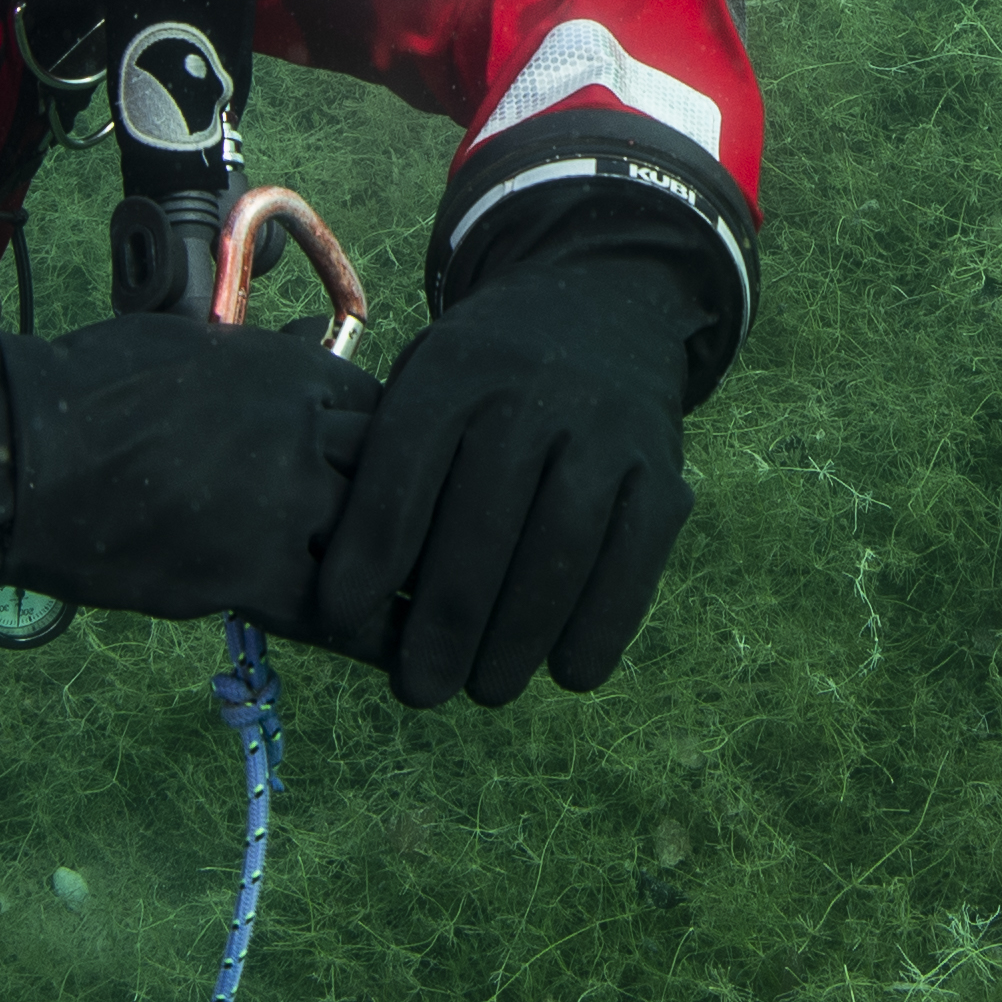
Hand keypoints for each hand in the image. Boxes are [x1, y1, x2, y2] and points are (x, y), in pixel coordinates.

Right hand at [0, 311, 378, 627]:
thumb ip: (261, 353)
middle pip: (393, 472)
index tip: (373, 470)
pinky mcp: (251, 574)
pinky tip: (391, 645)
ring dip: (388, 564)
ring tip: (408, 594)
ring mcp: (282, 505)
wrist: (21, 458)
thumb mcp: (191, 344)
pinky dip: (369, 628)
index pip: (383, 407)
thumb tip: (308, 334)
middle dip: (399, 503)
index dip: (385, 443)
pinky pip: (337, 608)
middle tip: (401, 536)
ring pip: (377, 539)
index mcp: (289, 371)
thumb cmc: (92, 389)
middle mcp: (300, 433)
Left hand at [309, 241, 707, 706]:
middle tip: (419, 689)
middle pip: (484, 521)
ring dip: (521, 633)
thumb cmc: (483, 382)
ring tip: (486, 690)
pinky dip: (604, 621)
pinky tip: (569, 672)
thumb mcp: (423, 385)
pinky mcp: (662, 469)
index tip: (340, 620)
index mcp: (454, 370)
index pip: (404, 467)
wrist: (603, 311)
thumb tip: (344, 599)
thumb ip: (386, 470)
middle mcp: (532, 391)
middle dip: (445, 618)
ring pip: (561, 545)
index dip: (370, 550)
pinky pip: (635, 556)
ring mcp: (606, 429)